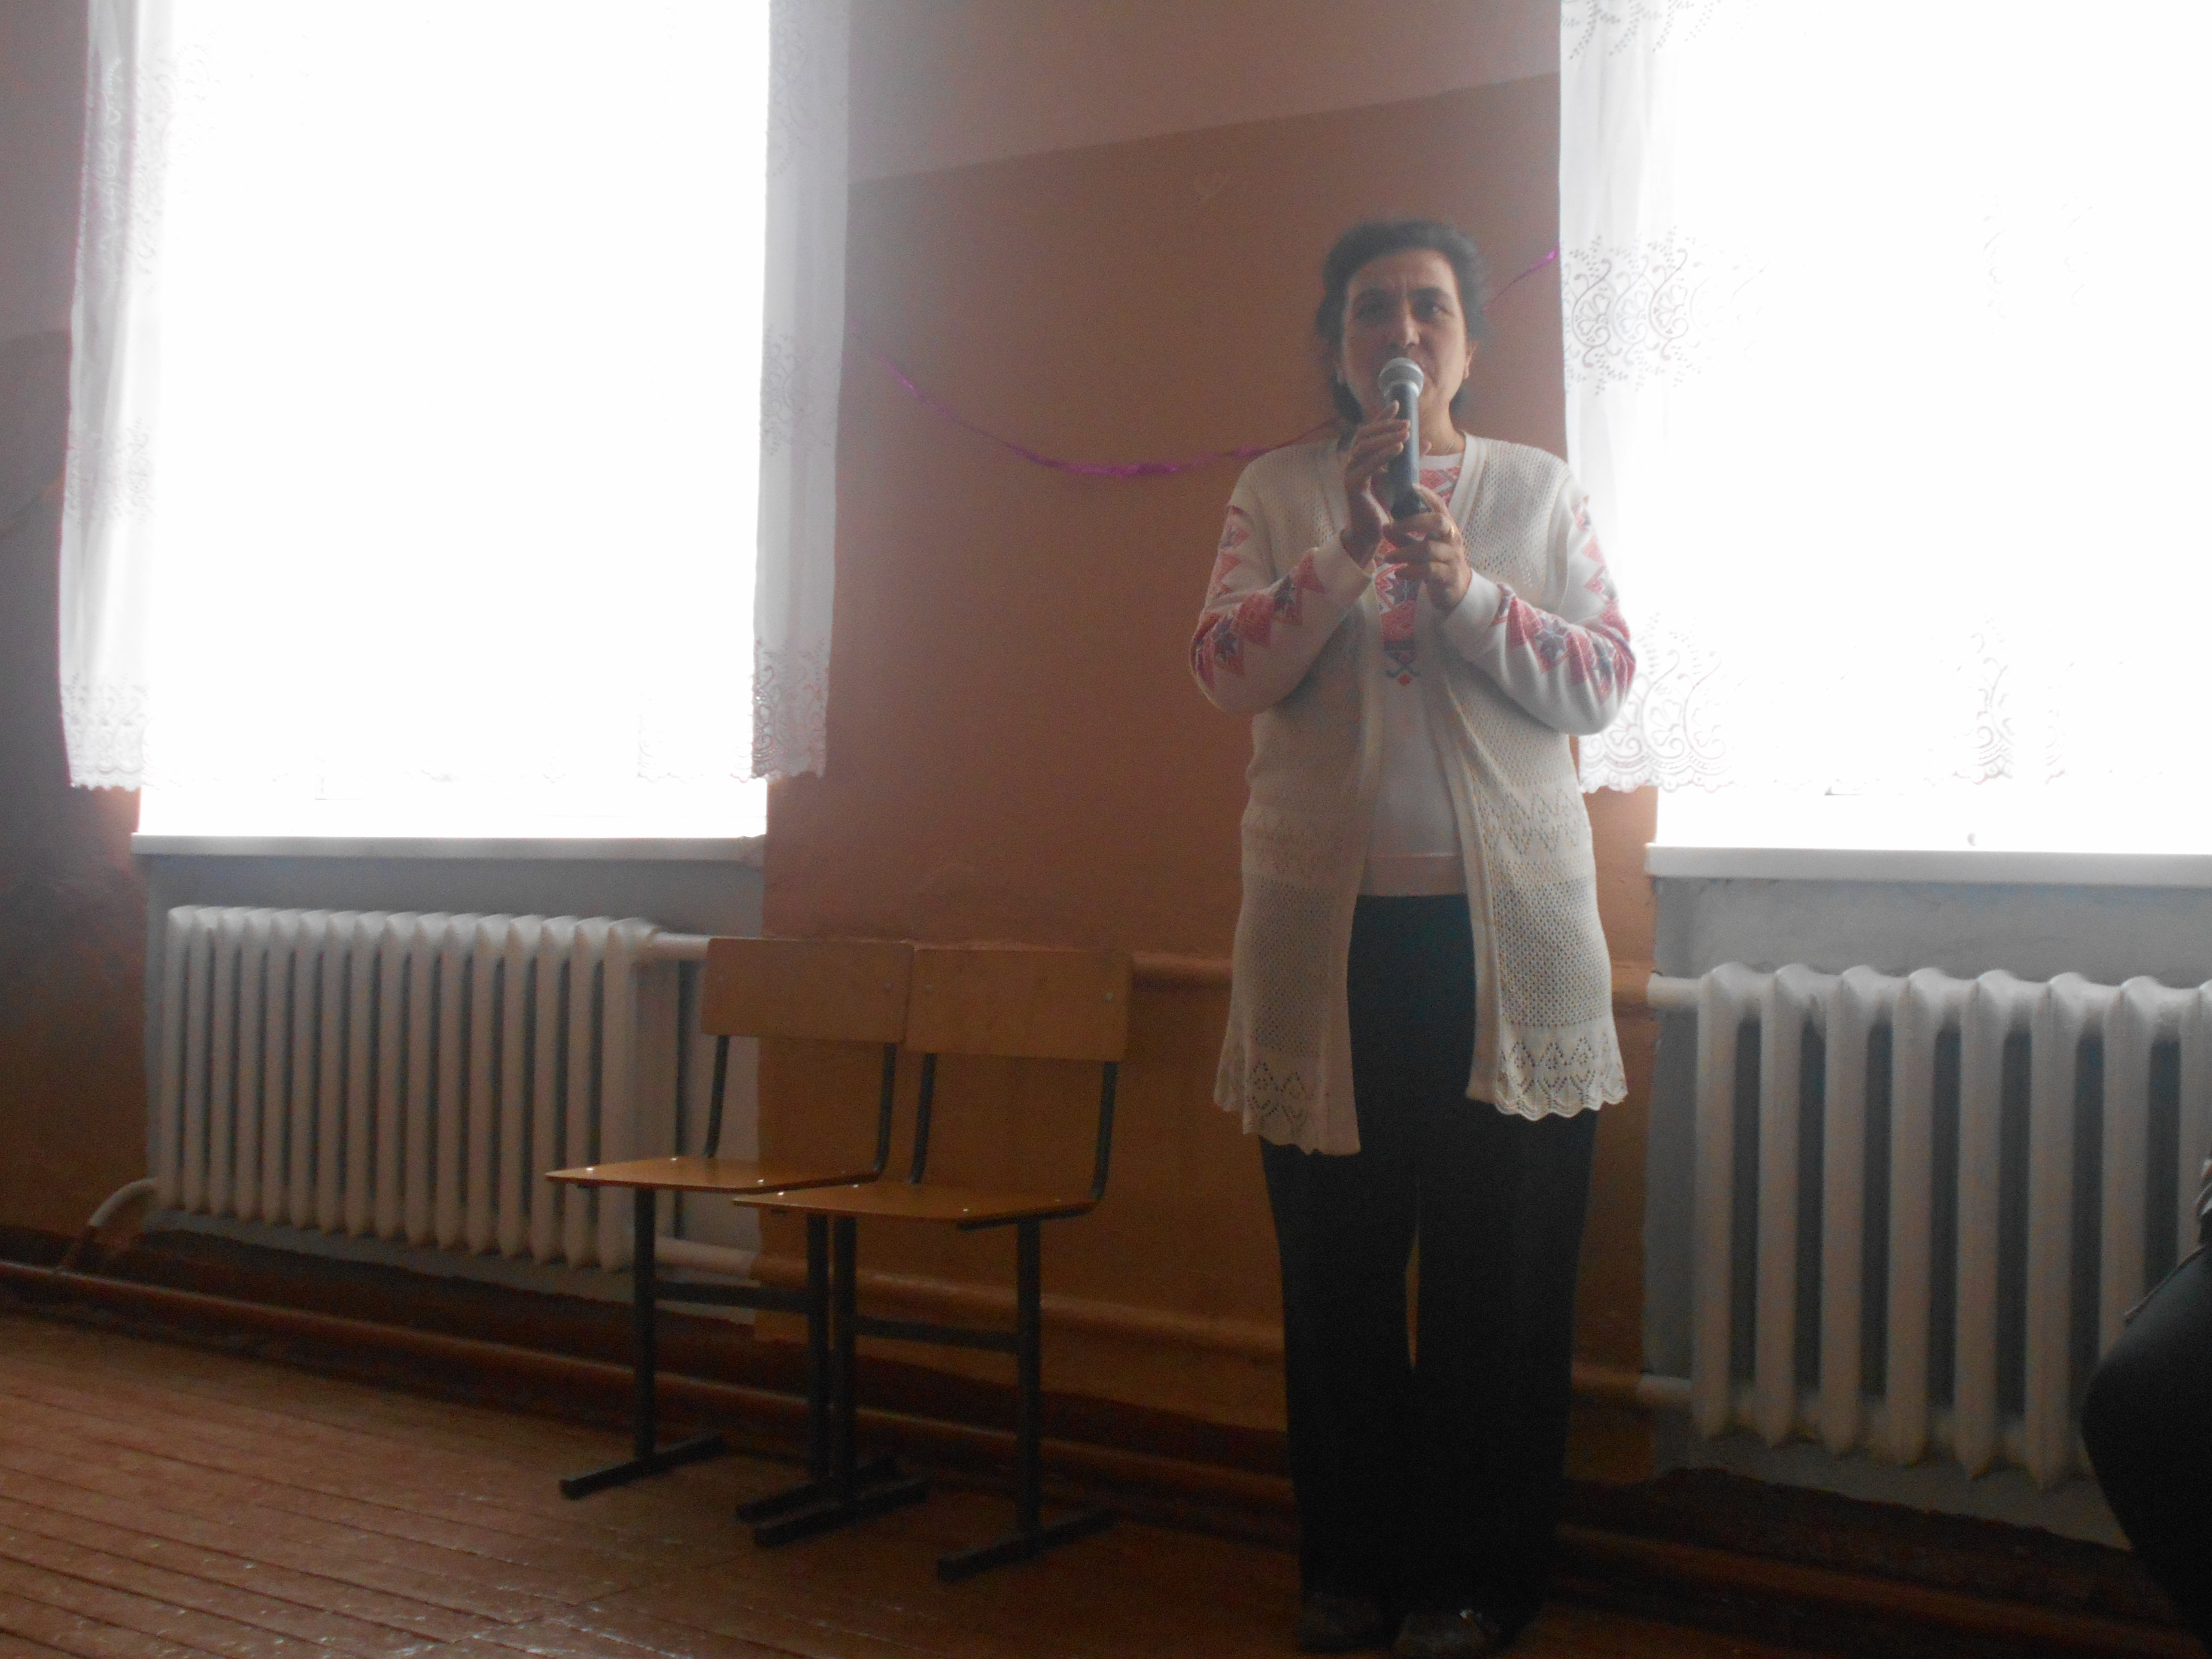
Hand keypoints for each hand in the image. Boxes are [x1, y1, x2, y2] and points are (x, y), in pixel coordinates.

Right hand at [1338, 415, 1409, 567]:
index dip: (1381, 417)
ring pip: (1364, 447)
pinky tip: (1398, 449)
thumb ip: (1409, 461)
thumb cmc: (1383, 506)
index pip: (1368, 431)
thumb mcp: (1400, 478)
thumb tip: (1426, 442)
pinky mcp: (1352, 487)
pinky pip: (1366, 467)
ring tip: (1404, 433)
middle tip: (1406, 422)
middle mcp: (1351, 463)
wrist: (1371, 533)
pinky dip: (1382, 456)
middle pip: (1364, 435)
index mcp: (1360, 459)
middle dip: (1386, 426)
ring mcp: (1349, 474)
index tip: (1396, 404)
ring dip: (1385, 438)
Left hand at [1381, 484, 1471, 611]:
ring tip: (1387, 557)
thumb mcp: (1420, 547)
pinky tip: (1399, 573)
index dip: (1427, 495)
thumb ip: (1403, 538)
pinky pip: (1428, 570)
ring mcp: (1452, 557)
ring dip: (1404, 552)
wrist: (1457, 589)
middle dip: (1413, 521)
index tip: (1411, 487)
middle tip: (1392, 527)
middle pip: (1438, 522)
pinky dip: (1410, 571)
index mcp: (1447, 527)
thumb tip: (1384, 526)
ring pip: (1428, 549)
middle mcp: (1452, 539)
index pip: (1440, 506)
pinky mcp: (1448, 576)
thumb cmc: (1437, 562)